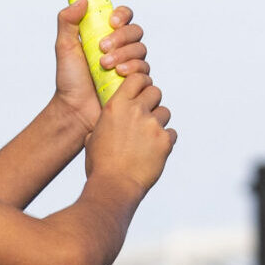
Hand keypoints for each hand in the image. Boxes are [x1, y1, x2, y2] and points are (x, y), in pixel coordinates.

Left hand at [51, 0, 148, 131]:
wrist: (75, 109)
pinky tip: (119, 75)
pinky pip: (145, 70)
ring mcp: (130, 65)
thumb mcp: (64, 47)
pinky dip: (133, 69)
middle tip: (102, 48)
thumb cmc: (70, 80)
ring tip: (105, 65)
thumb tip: (82, 0)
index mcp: (105, 35)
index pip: (123, 16)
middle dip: (121, 37)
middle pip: (135, 32)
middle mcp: (121, 48)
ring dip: (124, 54)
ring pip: (141, 50)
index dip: (122, 15)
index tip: (111, 22)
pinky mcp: (136, 83)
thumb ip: (68, 21)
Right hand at [83, 72, 175, 195]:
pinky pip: (171, 133)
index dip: (141, 83)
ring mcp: (152, 125)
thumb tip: (105, 125)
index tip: (141, 90)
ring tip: (148, 138)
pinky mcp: (165, 140)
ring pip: (165, 112)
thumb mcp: (93, 138)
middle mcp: (136, 110)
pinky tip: (154, 152)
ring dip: (158, 122)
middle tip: (146, 116)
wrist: (114, 185)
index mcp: (116, 106)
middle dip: (152, 102)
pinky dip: (165, 141)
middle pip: (155, 92)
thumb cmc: (100, 164)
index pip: (137, 79)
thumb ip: (103, 125)